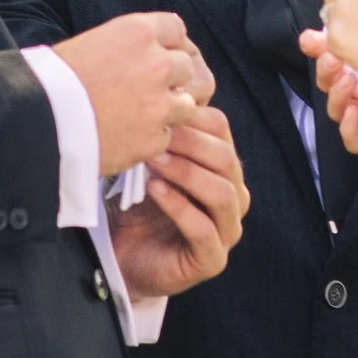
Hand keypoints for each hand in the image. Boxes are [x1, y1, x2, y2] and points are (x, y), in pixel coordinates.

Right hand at [52, 10, 212, 170]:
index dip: (168, 45)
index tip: (159, 56)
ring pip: (188, 104)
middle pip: (186, 66)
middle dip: (172, 78)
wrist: (36, 120)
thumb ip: (126, 46)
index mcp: (137, 32)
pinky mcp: (154, 138)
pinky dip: (152, 139)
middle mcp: (156, 63)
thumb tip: (140, 55)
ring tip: (140, 117)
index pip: (175, 29)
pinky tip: (128, 138)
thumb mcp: (90, 44)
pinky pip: (167, 137)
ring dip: (169, 111)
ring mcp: (159, 103)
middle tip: (148, 90)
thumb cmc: (51, 80)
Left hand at [109, 107, 248, 298]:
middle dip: (189, 143)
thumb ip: (160, 138)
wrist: (123, 258)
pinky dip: (179, 207)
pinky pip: (204, 230)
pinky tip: (154, 192)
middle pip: (226, 159)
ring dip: (186, 173)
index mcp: (222, 169)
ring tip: (153, 161)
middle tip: (154, 134)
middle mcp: (233, 197)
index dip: (191, 116)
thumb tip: (154, 97)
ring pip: (222, 193)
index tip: (157, 108)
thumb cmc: (137, 208)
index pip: (221, 130)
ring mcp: (227, 231)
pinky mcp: (212, 260)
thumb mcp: (148, 166)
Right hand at [309, 50, 357, 174]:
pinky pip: (357, 141)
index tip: (315, 37)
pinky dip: (348, 128)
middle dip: (326, 71)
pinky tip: (352, 113)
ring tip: (348, 83)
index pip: (343, 57)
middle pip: (336, 84)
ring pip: (340, 112)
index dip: (324, 49)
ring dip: (335, 97)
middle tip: (331, 59)